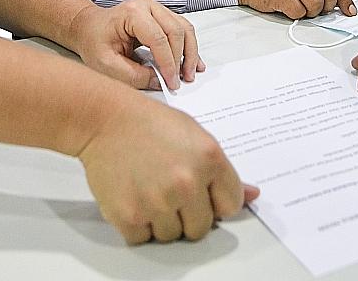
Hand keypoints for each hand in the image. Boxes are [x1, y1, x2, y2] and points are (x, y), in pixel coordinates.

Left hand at [66, 0, 202, 92]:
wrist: (90, 28)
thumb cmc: (94, 41)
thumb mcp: (106, 64)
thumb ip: (133, 75)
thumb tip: (159, 81)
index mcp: (132, 13)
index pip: (158, 38)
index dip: (168, 63)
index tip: (171, 82)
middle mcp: (147, 5)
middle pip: (176, 32)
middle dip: (181, 59)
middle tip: (179, 81)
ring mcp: (156, 8)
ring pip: (184, 29)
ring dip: (190, 53)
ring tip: (189, 74)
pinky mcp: (162, 15)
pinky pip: (182, 29)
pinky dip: (189, 47)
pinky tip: (194, 63)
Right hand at [79, 99, 258, 243]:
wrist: (105, 119)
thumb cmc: (150, 124)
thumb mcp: (196, 136)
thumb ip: (223, 171)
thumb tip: (252, 196)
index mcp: (210, 159)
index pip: (230, 206)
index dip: (215, 201)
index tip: (202, 193)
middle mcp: (187, 182)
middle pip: (201, 228)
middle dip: (188, 215)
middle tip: (170, 190)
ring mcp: (157, 201)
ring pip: (172, 236)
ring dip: (161, 220)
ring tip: (149, 189)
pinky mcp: (129, 215)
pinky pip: (143, 238)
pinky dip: (138, 225)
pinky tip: (134, 196)